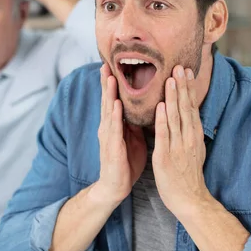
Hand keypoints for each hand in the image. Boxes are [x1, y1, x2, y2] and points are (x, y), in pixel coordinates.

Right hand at [94, 63, 147, 205]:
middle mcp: (108, 127)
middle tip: (105, 63)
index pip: (113, 99)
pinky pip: (114, 130)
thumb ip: (135, 122)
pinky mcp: (112, 148)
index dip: (113, 83)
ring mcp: (108, 137)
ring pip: (108, 111)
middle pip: (107, 100)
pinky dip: (115, 117)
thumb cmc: (125, 162)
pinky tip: (116, 105)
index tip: (113, 65)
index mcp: (115, 125)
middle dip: (106, 82)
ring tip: (110, 78)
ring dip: (109, 95)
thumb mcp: (133, 138)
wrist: (116, 187)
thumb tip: (145, 107)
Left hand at [152, 65, 210, 217]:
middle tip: (179, 66)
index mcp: (194, 135)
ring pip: (176, 117)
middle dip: (182, 86)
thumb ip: (190, 132)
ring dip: (173, 97)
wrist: (190, 200)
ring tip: (170, 79)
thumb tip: (190, 117)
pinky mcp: (166, 156)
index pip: (191, 106)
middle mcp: (188, 137)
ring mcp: (178, 146)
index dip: (188, 88)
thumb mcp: (194, 149)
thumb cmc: (189, 175)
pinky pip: (164, 135)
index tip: (186, 71)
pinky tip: (160, 106)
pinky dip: (162, 120)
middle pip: (185, 107)